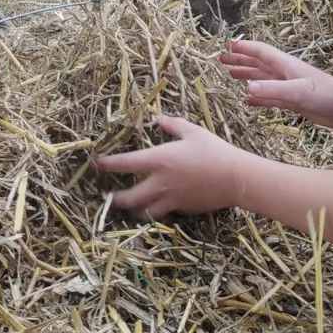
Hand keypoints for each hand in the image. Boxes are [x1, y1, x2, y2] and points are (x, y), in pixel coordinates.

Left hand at [96, 114, 240, 219]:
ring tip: (130, 207)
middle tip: (109, 197)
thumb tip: (157, 119)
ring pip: (143, 212)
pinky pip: (163, 214)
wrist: (235, 177)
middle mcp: (160, 183)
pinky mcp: (181, 209)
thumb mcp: (193, 131)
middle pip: (128, 198)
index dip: (107, 164)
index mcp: (160, 160)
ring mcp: (170, 199)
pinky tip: (158, 206)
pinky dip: (156, 212)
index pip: (125, 164)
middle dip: (115, 200)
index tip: (97, 163)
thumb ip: (172, 124)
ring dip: (133, 210)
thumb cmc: (214, 151)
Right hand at [220, 39, 332, 129]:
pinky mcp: (292, 101)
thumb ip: (273, 90)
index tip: (227, 45)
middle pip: (258, 63)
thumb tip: (247, 88)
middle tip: (221, 59)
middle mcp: (284, 73)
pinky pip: (269, 97)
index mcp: (286, 65)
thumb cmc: (325, 95)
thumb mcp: (297, 92)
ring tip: (230, 74)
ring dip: (246, 76)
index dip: (244, 47)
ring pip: (261, 79)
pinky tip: (247, 99)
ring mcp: (288, 87)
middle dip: (240, 60)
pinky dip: (257, 97)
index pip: (261, 52)